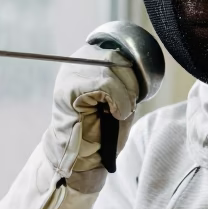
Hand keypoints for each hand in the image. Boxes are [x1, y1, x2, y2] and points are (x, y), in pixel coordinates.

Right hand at [42, 42, 138, 184]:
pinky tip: (114, 115)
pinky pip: (105, 84)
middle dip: (129, 83)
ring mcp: (70, 75)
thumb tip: (137, 64)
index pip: (117, 50)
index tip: (131, 93)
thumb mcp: (119, 97)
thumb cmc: (103, 130)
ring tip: (118, 112)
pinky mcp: (70, 90)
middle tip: (126, 106)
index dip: (131, 72)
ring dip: (124, 94)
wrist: (84, 158)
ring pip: (110, 69)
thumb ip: (124, 77)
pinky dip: (118, 101)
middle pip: (115, 56)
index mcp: (88, 62)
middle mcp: (76, 64)